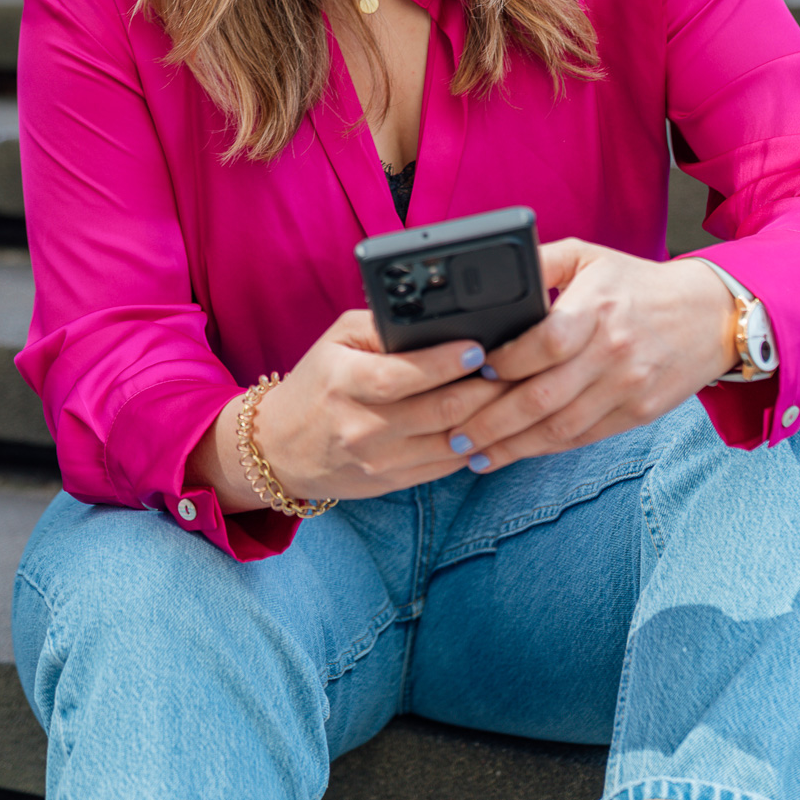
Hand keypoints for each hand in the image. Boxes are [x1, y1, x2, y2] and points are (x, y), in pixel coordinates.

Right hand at [186, 309, 506, 511]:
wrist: (281, 448)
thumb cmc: (318, 382)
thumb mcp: (338, 340)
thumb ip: (383, 325)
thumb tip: (438, 317)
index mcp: (343, 382)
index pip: (401, 375)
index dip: (445, 363)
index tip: (479, 348)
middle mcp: (360, 426)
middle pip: (439, 411)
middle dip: (486, 390)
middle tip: (518, 368)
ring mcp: (379, 460)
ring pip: (452, 443)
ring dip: (491, 420)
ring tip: (518, 395)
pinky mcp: (394, 482)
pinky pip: (447, 466)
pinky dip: (477, 445)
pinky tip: (496, 424)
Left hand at [443, 240, 736, 473]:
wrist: (708, 316)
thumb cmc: (636, 284)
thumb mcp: (589, 257)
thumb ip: (542, 263)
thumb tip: (493, 277)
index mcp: (599, 307)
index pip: (547, 343)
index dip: (508, 361)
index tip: (477, 368)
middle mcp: (614, 351)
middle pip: (545, 396)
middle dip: (492, 419)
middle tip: (454, 430)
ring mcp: (628, 387)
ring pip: (560, 427)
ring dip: (511, 445)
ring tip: (472, 451)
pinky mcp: (638, 414)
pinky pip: (582, 438)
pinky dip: (543, 449)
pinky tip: (512, 452)